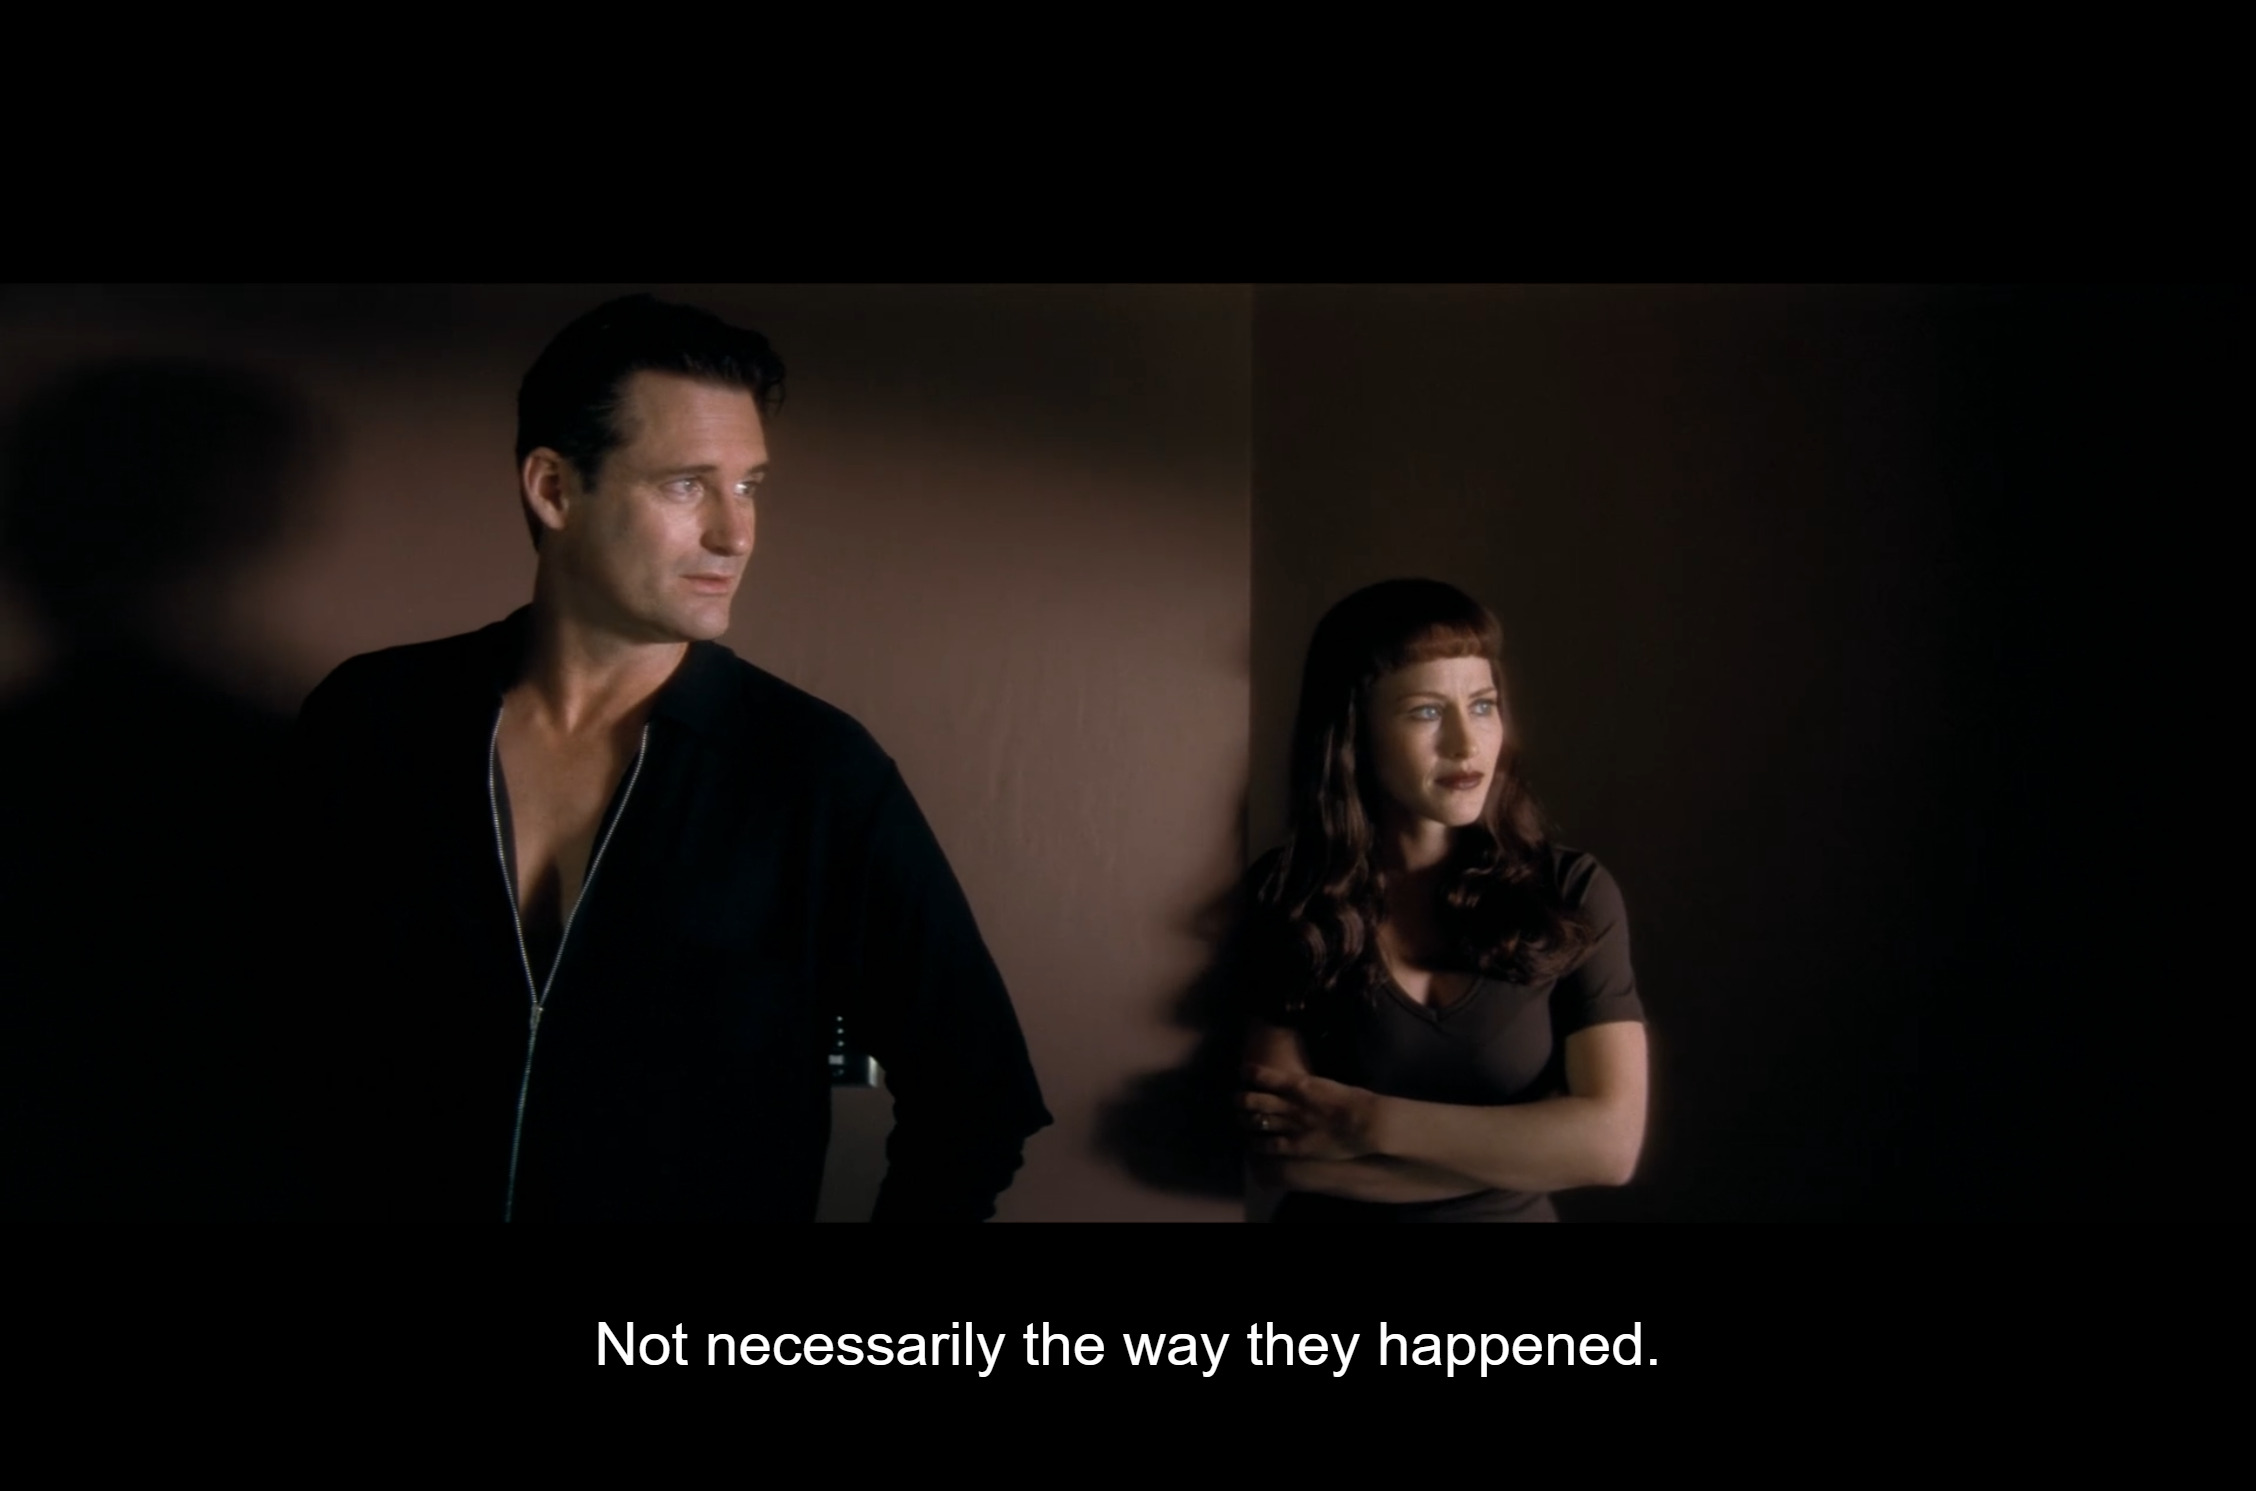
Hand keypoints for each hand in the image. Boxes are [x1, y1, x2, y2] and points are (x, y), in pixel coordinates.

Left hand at [1239, 1063, 1380, 1160]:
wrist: (1365, 1123)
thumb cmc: (1354, 1100)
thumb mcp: (1328, 1085)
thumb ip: (1311, 1086)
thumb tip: (1303, 1085)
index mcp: (1299, 1084)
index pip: (1265, 1076)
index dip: (1250, 1074)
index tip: (1242, 1072)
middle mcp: (1289, 1104)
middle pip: (1255, 1100)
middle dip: (1241, 1099)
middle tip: (1235, 1099)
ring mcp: (1291, 1126)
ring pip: (1258, 1121)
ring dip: (1244, 1119)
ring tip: (1238, 1118)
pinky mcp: (1295, 1146)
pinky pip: (1268, 1145)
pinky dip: (1256, 1143)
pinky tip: (1250, 1142)